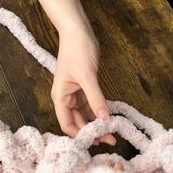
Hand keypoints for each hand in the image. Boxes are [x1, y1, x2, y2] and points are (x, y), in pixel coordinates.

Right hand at [51, 22, 115, 145]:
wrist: (78, 30)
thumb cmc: (77, 50)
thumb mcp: (87, 76)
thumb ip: (96, 99)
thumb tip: (104, 120)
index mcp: (60, 98)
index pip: (67, 124)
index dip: (80, 135)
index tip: (95, 142)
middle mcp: (66, 99)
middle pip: (77, 122)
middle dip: (91, 132)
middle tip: (109, 140)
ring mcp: (75, 94)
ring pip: (85, 116)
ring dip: (97, 124)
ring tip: (111, 134)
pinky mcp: (85, 88)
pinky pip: (91, 106)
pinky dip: (99, 113)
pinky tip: (109, 119)